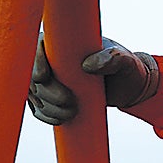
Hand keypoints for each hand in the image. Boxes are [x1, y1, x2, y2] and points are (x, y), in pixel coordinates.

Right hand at [27, 36, 159, 126]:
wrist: (130, 86)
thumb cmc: (128, 68)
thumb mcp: (126, 62)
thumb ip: (113, 58)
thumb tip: (88, 64)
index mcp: (67, 43)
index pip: (38, 45)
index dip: (35, 60)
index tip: (42, 77)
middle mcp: (54, 59)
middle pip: (32, 73)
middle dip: (45, 91)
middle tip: (68, 101)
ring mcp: (51, 78)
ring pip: (34, 92)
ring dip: (47, 105)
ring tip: (70, 113)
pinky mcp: (52, 97)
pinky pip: (39, 107)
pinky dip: (46, 115)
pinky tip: (60, 119)